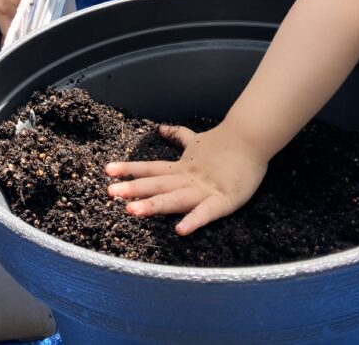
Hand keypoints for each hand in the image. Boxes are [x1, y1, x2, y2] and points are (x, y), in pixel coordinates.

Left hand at [106, 120, 267, 235]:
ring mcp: (204, 190)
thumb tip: (161, 128)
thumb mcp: (196, 140)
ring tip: (132, 211)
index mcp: (182, 167)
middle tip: (110, 193)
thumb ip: (178, 136)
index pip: (151, 168)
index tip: (108, 171)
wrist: (251, 139)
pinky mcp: (223, 201)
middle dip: (133, 188)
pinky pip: (206, 213)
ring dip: (153, 204)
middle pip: (157, 184)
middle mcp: (188, 179)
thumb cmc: (224, 143)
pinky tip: (180, 230)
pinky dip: (194, 220)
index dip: (130, 169)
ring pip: (175, 198)